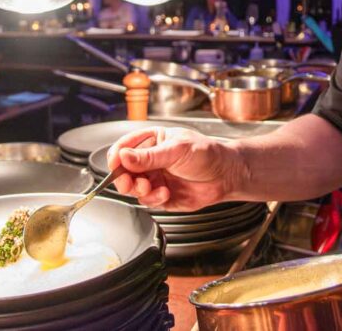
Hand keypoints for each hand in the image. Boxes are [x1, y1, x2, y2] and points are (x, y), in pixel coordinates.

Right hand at [107, 127, 243, 210]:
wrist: (226, 175)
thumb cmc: (207, 154)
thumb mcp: (177, 150)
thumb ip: (149, 156)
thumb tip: (124, 156)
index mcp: (152, 140)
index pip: (125, 146)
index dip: (117, 155)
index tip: (115, 163)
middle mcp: (150, 160)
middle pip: (124, 170)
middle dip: (124, 178)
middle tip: (129, 182)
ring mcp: (155, 178)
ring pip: (132, 187)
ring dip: (138, 190)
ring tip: (151, 187)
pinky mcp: (160, 195)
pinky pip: (146, 200)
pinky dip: (152, 199)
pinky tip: (165, 193)